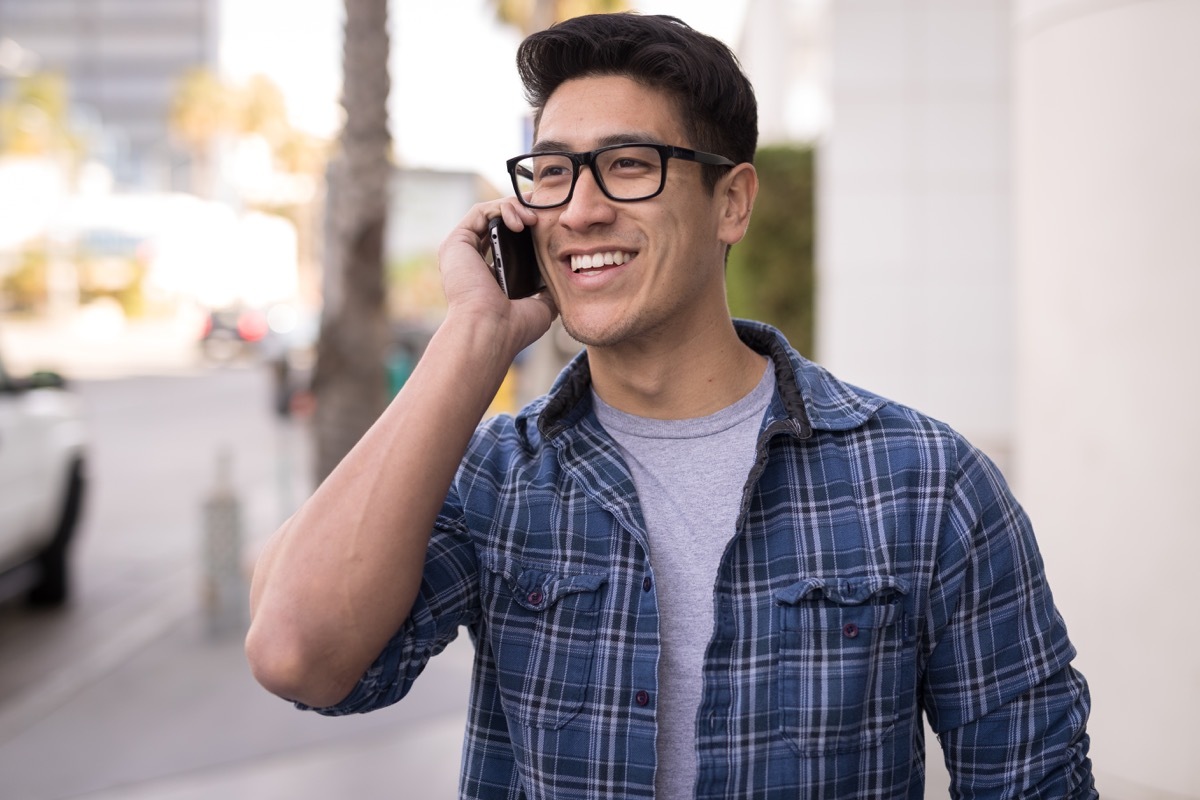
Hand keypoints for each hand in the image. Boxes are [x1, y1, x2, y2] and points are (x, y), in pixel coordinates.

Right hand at [438, 199, 557, 355]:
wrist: (491, 330)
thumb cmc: (513, 327)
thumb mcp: (540, 307)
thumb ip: (547, 291)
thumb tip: (560, 282)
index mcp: (489, 276)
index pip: (508, 243)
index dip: (528, 229)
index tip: (549, 222)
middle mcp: (472, 261)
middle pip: (499, 224)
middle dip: (523, 211)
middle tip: (544, 208)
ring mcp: (462, 251)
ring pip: (490, 214)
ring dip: (515, 208)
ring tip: (534, 220)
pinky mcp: (456, 242)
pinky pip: (481, 211)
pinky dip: (503, 209)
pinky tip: (521, 222)